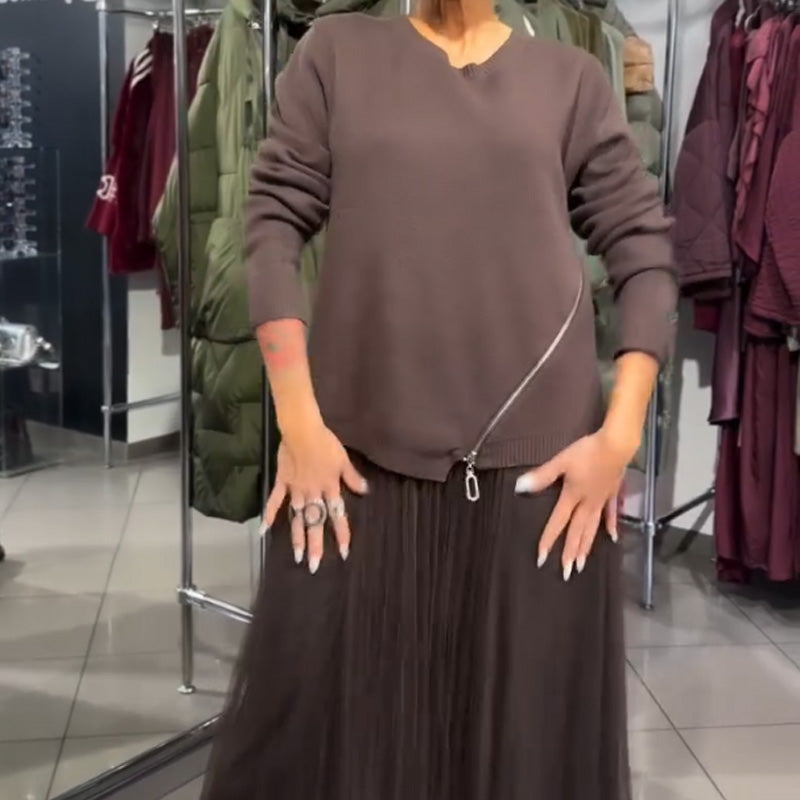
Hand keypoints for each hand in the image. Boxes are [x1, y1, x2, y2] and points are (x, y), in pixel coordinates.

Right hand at [261, 422, 367, 573]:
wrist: (302, 430)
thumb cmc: (326, 443)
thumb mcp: (343, 460)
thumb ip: (352, 477)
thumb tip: (365, 490)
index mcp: (329, 488)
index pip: (337, 515)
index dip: (341, 534)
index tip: (344, 552)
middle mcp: (313, 493)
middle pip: (315, 523)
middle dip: (316, 545)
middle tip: (314, 566)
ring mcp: (296, 490)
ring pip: (297, 518)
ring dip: (297, 537)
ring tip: (297, 556)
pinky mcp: (282, 483)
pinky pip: (275, 501)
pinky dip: (269, 514)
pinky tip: (264, 531)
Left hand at [515, 430, 631, 580]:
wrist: (617, 445)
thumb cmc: (587, 452)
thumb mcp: (561, 461)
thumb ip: (542, 476)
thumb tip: (519, 488)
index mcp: (572, 497)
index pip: (558, 522)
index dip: (549, 540)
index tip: (542, 559)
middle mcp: (587, 504)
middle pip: (577, 532)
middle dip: (570, 553)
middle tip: (566, 574)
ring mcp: (602, 501)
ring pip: (592, 528)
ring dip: (587, 547)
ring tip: (582, 565)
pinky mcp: (613, 494)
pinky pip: (611, 514)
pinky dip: (611, 526)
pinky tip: (612, 538)